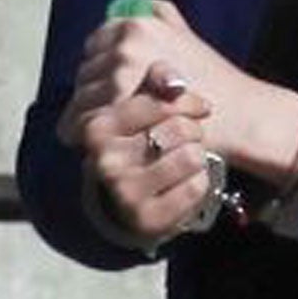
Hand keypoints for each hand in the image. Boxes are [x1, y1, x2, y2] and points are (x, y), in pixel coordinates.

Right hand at [60, 58, 216, 243]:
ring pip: (192, 156)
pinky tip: (186, 181)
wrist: (132, 197)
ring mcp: (123, 191)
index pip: (158, 101)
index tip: (200, 105)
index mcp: (97, 127)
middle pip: (179, 127)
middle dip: (192, 129)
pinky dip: (200, 181)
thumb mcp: (141, 108)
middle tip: (189, 135)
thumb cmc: (141, 141)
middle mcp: (104, 160)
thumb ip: (154, 82)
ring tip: (187, 157)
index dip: (187, 100)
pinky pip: (197, 187)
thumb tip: (174, 80)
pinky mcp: (146, 218)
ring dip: (198, 155)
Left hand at [68, 0, 297, 183]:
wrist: (241, 115)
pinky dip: (84, 132)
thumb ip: (160, 16)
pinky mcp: (121, 105)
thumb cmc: (215, 82)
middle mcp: (126, 42)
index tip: (106, 87)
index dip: (99, 68)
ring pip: (82, 98)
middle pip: (85, 72)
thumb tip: (133, 1)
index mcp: (136, 23)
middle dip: (91, 94)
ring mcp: (122, 71)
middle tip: (101, 115)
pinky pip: (86, 119)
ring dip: (86, 115)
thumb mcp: (186, 36)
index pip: (94, 45)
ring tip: (94, 132)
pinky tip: (91, 142)